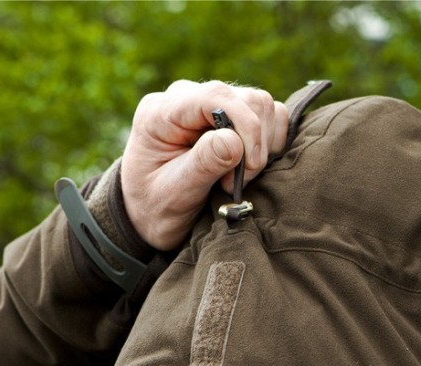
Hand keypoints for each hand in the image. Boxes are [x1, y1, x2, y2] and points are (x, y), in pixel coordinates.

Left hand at [121, 80, 288, 250]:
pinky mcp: (231, 114)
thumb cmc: (155, 207)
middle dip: (254, 144)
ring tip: (238, 179)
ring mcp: (210, 104)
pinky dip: (270, 143)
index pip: (216, 96)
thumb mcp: (173, 194)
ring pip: (262, 105)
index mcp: (162, 112)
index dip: (244, 125)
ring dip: (263, 146)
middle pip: (247, 100)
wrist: (150, 214)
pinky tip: (249, 167)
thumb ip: (202, 165)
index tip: (250, 165)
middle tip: (236, 183)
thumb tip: (234, 140)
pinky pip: (270, 115)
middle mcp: (187, 98)